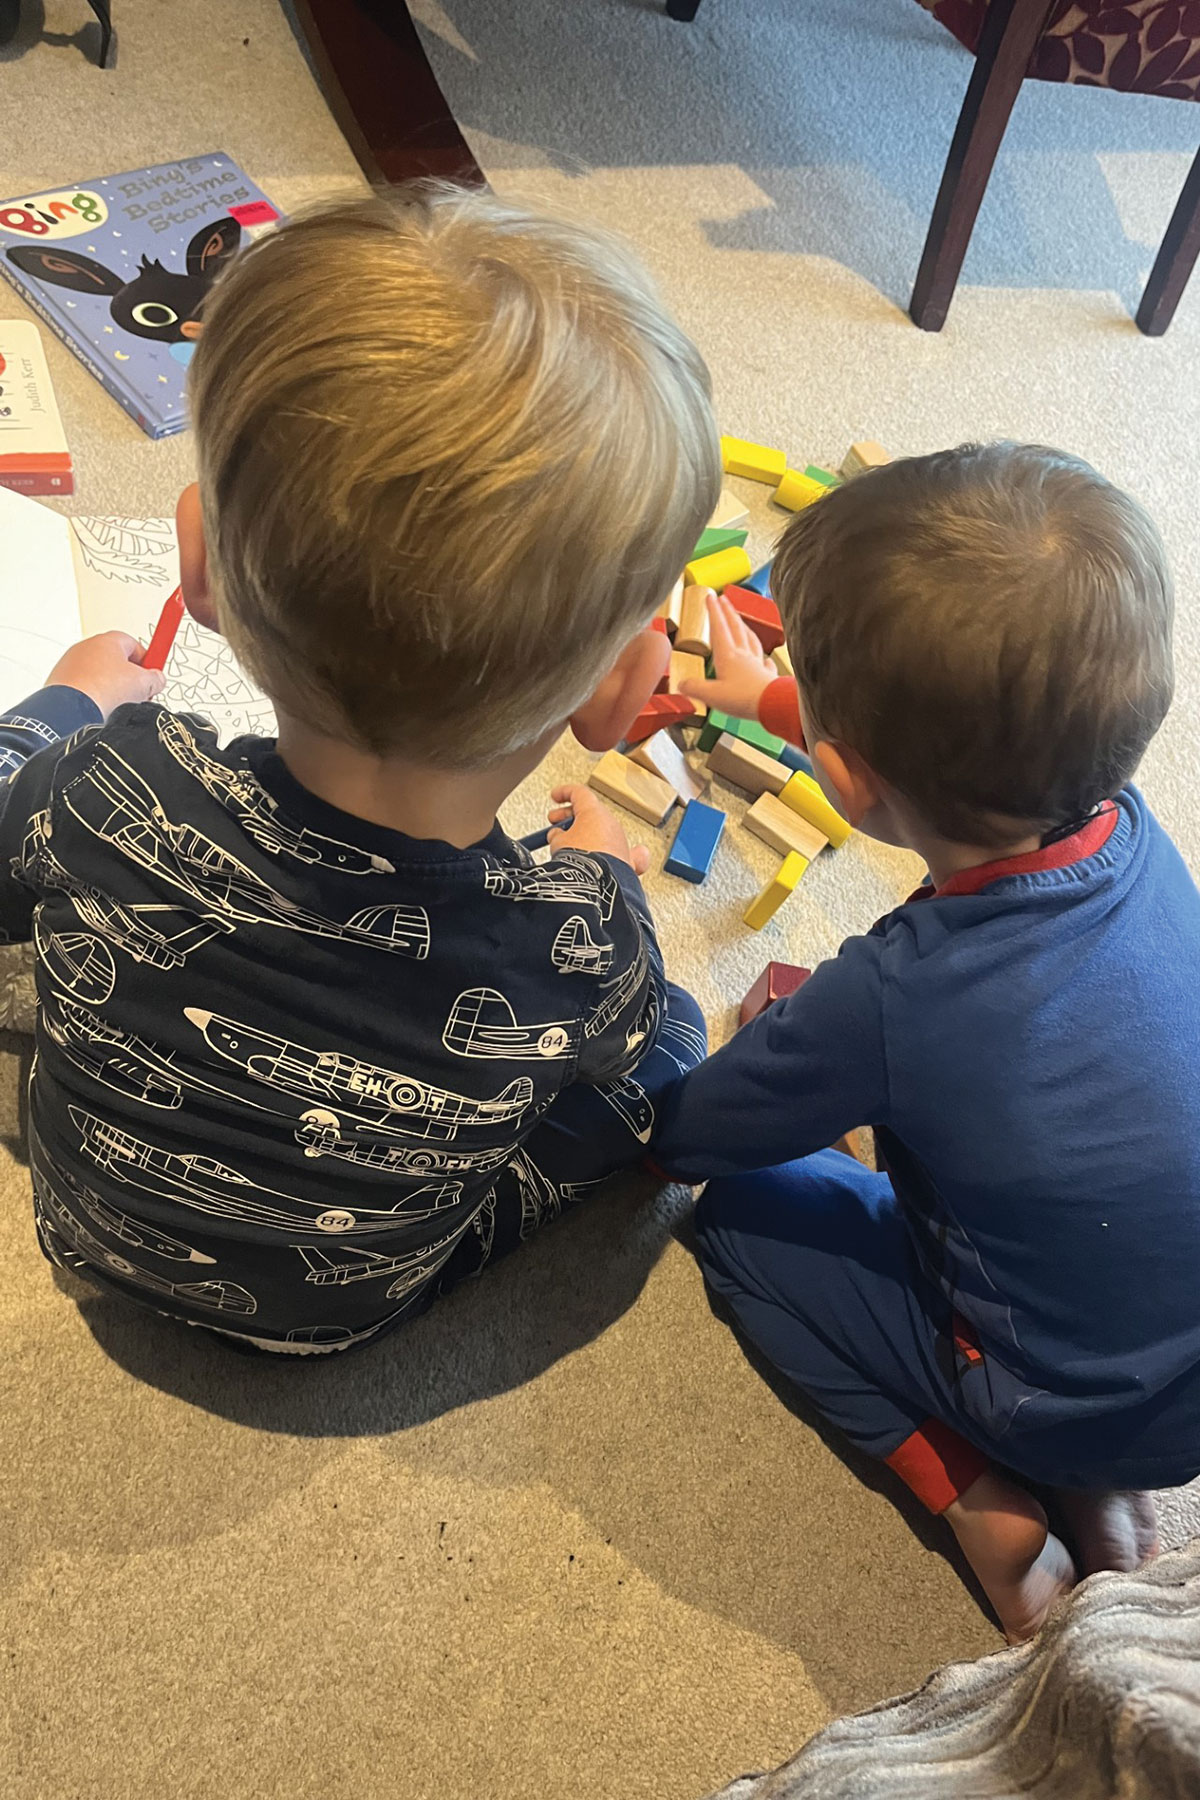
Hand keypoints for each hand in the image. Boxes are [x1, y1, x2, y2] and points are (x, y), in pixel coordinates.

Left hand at [46, 632, 166, 718]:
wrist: (72, 710)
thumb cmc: (102, 690)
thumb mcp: (144, 684)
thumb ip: (156, 678)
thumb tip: (157, 680)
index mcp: (108, 640)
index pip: (135, 644)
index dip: (147, 661)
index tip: (153, 673)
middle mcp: (87, 646)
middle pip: (116, 659)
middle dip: (129, 677)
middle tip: (138, 693)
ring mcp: (71, 663)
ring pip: (99, 674)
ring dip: (110, 688)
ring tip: (117, 704)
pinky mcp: (61, 680)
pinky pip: (84, 686)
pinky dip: (93, 695)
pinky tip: (100, 708)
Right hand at [547, 783, 649, 874]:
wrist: (596, 885)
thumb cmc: (579, 860)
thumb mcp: (557, 842)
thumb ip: (557, 835)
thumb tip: (558, 837)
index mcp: (594, 813)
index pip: (579, 793)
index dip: (563, 793)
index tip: (554, 797)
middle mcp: (611, 824)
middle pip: (591, 813)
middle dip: (571, 817)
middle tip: (555, 824)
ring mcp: (622, 842)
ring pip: (604, 833)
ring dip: (587, 836)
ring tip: (570, 850)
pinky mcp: (628, 862)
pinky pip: (624, 852)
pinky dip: (615, 852)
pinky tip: (609, 855)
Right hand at [677, 590, 775, 721]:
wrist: (772, 705)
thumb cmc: (744, 699)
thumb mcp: (711, 696)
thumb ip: (694, 688)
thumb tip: (682, 684)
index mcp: (727, 656)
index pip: (718, 629)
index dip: (713, 611)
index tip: (710, 596)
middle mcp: (743, 656)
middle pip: (735, 628)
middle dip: (728, 612)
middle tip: (724, 599)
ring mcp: (757, 664)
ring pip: (750, 639)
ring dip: (744, 627)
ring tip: (740, 620)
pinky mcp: (767, 677)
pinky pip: (765, 662)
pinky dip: (763, 657)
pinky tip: (764, 658)